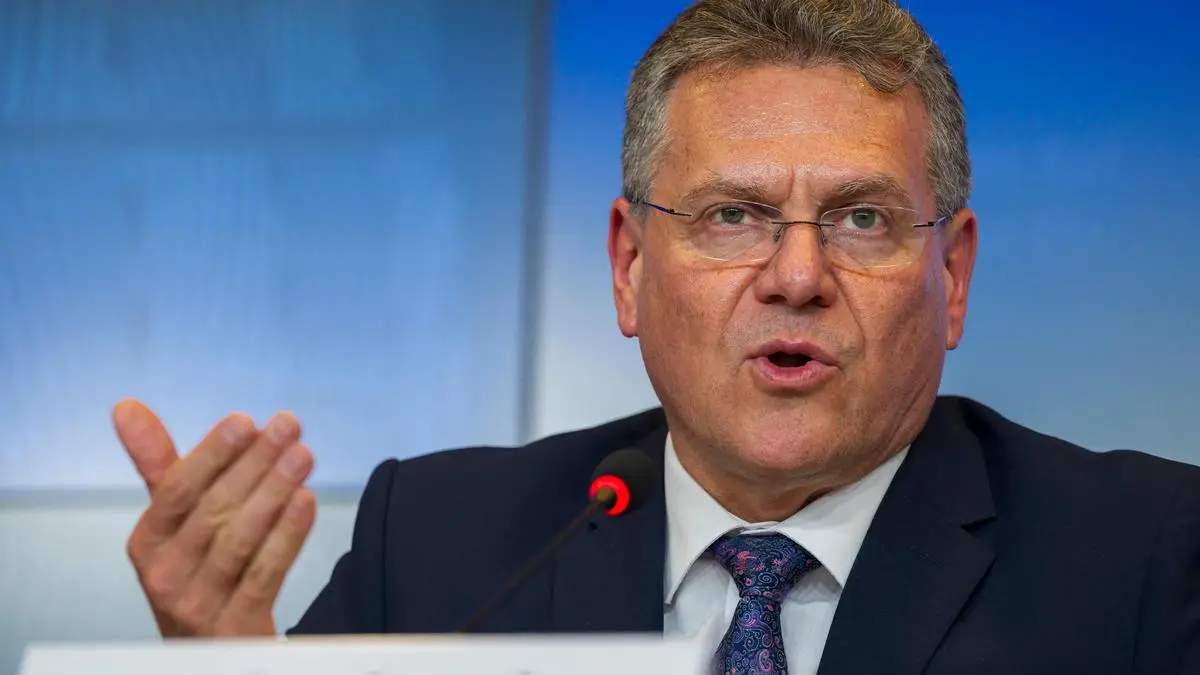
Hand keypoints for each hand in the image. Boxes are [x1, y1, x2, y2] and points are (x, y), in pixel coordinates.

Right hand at [115, 400, 316, 636]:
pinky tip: (307, 500)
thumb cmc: (195, 567)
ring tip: (303, 455)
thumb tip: (126, 406)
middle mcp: (164, 574)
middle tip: (289, 425)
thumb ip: (158, 464)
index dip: (211, 454)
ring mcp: (197, 604)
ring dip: (274, 490)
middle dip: (254, 463)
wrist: (210, 647)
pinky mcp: (234, 626)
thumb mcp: (174, 521)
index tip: (246, 420)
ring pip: (239, 539)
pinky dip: (286, 535)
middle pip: (213, 510)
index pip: (177, 490)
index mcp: (147, 541)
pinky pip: (263, 574)